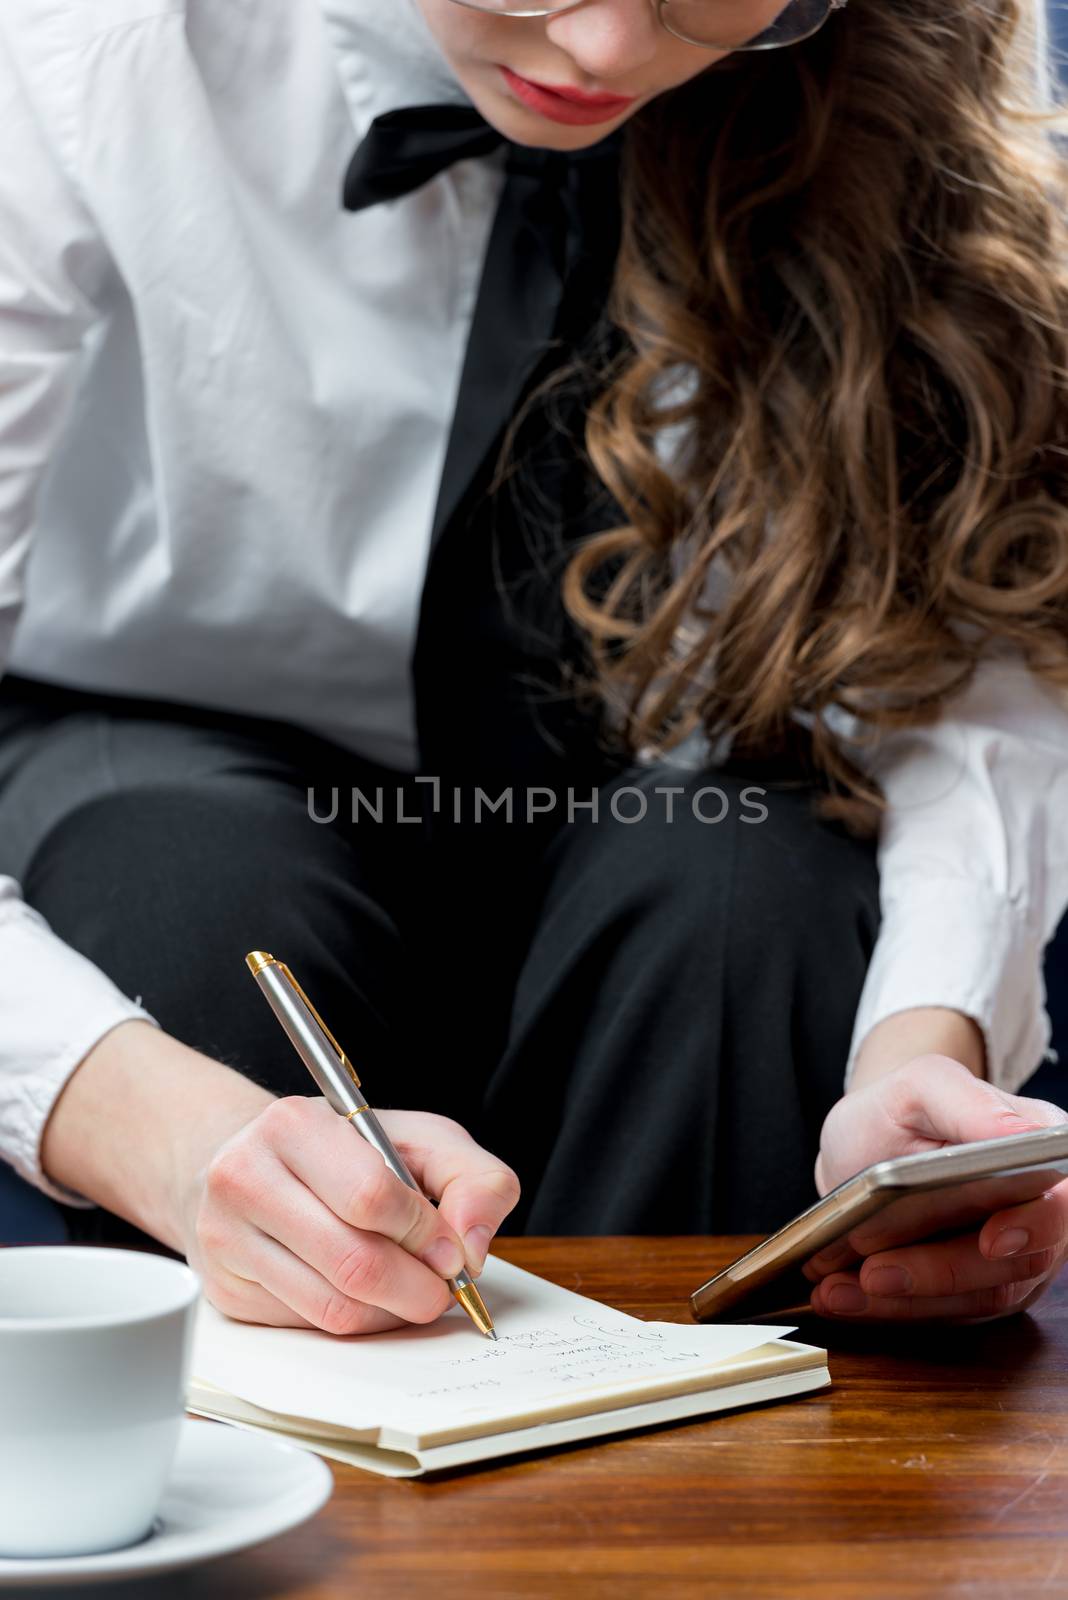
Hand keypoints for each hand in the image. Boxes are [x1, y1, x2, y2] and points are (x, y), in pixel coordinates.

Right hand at [180, 1096, 519, 1333]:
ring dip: (389, 1312)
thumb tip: (471, 1247)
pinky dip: (354, 1321)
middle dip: (416, 1287)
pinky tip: (365, 1294)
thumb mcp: (422, 1139)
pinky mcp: (225, 1289)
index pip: (371, 1196)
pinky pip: (308, 1327)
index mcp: (294, 1125)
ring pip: (332, 1307)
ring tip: (409, 1289)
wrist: (259, 1162)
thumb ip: (474, 1180)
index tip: (451, 1250)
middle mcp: (244, 1177)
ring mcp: (226, 1237)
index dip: (425, 1234)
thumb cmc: (350, 1151)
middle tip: (441, 1289)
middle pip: (353, 1262)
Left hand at [807, 1055, 1067, 1322]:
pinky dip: (887, 1310)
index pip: (1059, 1199)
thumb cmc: (899, 1110)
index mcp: (1040, 1150)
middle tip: (876, 1272)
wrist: (867, 1144)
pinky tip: (840, 1297)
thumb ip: (967, 1102)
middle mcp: (1039, 1211)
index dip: (1036, 1225)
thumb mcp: (921, 1086)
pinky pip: (941, 1312)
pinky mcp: (974, 1292)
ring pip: (975, 1297)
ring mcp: (1012, 1258)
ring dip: (905, 1301)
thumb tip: (1021, 1135)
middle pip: (1017, 1262)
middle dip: (943, 1272)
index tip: (992, 1240)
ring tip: (838, 1290)